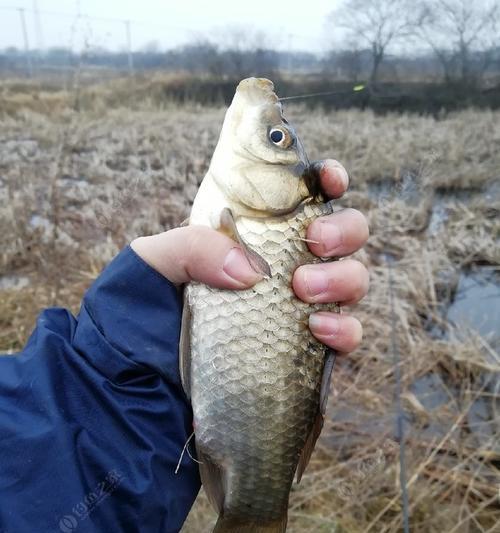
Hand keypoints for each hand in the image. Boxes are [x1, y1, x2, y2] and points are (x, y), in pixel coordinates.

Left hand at [131, 159, 368, 353]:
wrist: (142, 374)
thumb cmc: (145, 306)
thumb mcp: (155, 261)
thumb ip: (192, 246)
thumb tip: (250, 271)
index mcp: (255, 233)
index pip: (303, 197)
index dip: (328, 180)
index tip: (330, 181)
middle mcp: (285, 264)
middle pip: (345, 234)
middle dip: (343, 230)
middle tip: (315, 242)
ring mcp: (300, 305)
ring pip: (353, 279)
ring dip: (343, 278)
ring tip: (303, 289)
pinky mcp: (307, 348)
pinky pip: (346, 333)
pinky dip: (344, 328)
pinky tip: (317, 329)